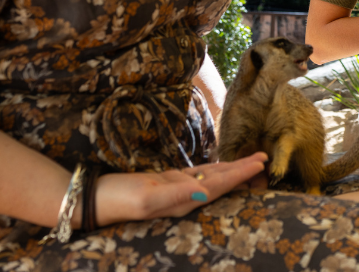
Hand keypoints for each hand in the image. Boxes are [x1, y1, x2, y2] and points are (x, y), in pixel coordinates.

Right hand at [91, 152, 266, 225]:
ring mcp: (176, 190)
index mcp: (183, 201)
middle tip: (265, 158)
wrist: (93, 199)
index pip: (219, 185)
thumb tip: (204, 193)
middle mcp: (184, 197)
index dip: (240, 174)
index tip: (260, 162)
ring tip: (251, 162)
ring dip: (232, 170)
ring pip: (211, 178)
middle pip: (221, 182)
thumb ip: (175, 196)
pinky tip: (221, 167)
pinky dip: (212, 169)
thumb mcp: (146, 198)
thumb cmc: (118, 199)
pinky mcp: (166, 182)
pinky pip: (196, 174)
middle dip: (243, 171)